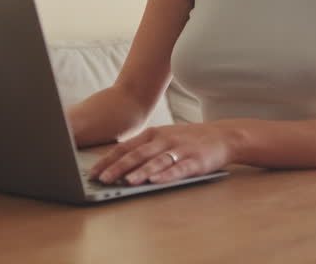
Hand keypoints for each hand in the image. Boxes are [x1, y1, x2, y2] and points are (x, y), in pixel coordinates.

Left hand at [89, 123, 233, 184]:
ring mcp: (180, 149)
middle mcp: (164, 139)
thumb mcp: (164, 138)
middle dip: (118, 167)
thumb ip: (144, 148)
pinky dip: (166, 175)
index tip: (92, 172)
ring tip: (127, 181)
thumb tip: (117, 165)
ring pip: (156, 161)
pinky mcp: (195, 161)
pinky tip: (156, 182)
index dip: (107, 160)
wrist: (222, 135)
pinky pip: (179, 169)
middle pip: (137, 154)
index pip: (125, 147)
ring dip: (140, 172)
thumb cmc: (188, 140)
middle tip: (102, 179)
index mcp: (153, 134)